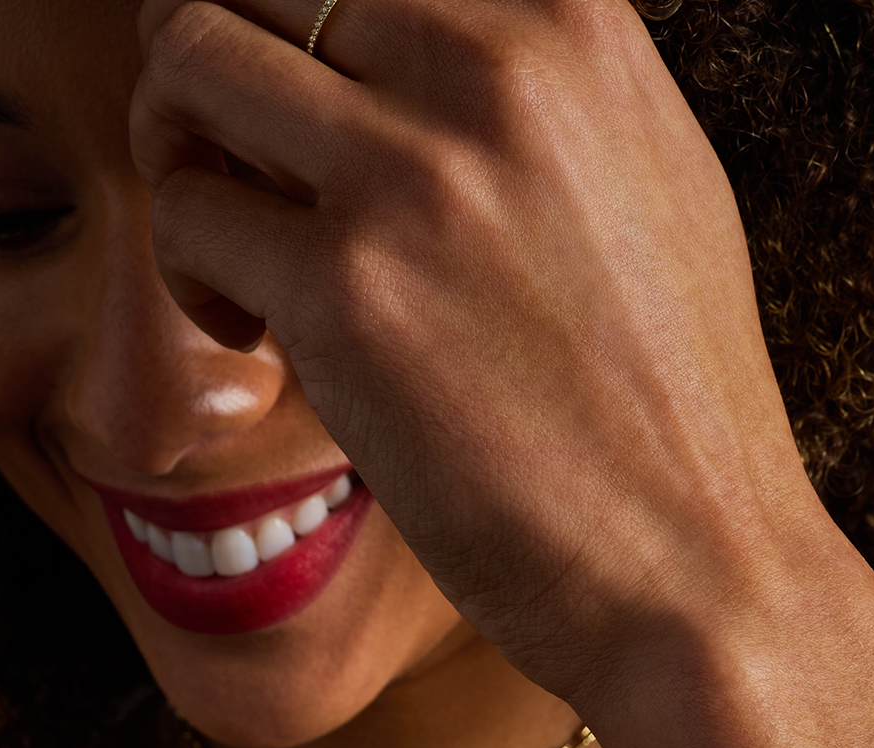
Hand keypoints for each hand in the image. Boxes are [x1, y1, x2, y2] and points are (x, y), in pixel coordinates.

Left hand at [130, 0, 842, 705]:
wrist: (695, 566)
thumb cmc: (671, 406)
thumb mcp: (653, 186)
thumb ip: (547, 93)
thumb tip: (431, 50)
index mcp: (574, 23)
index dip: (305, 17)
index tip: (302, 102)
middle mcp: (490, 64)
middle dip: (217, 64)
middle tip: (237, 162)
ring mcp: (412, 174)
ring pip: (189, 54)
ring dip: (178, 144)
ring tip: (236, 247)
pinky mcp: (343, 291)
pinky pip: (188, 215)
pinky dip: (195, 274)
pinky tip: (260, 337)